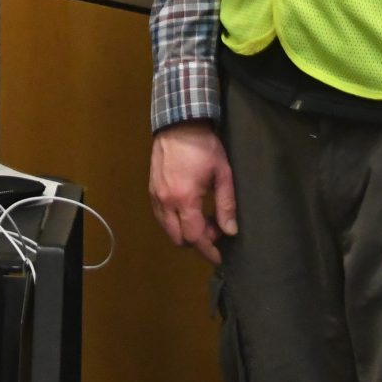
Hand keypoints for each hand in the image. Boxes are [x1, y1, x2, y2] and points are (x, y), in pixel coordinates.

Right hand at [149, 121, 238, 264]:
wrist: (178, 124)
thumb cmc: (204, 148)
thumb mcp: (222, 174)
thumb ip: (226, 205)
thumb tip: (230, 231)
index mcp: (184, 199)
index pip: (194, 236)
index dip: (208, 250)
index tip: (219, 257)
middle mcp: (165, 202)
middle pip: (178, 238)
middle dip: (197, 241)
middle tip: (214, 229)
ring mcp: (155, 196)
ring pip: (167, 229)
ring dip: (184, 231)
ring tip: (203, 219)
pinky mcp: (151, 190)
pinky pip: (160, 216)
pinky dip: (174, 221)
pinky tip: (188, 210)